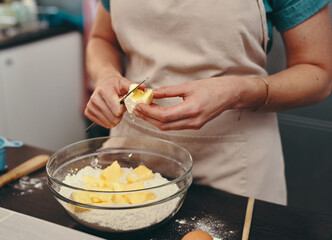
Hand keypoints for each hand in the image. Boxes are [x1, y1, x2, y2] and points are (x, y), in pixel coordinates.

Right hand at [84, 73, 132, 127]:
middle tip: (119, 107)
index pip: (117, 111)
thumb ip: (134, 87)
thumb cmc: (115, 84)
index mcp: (104, 91)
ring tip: (114, 108)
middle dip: (119, 114)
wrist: (104, 82)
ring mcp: (90, 106)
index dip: (124, 109)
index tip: (124, 103)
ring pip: (108, 122)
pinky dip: (107, 120)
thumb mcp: (125, 82)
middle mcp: (95, 99)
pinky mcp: (88, 112)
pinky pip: (102, 123)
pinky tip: (108, 112)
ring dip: (114, 118)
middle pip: (113, 118)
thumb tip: (144, 88)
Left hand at [133, 76, 254, 130]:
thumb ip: (169, 91)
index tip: (139, 105)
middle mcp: (192, 121)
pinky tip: (156, 113)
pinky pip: (174, 126)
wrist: (230, 94)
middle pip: (164, 125)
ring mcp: (194, 125)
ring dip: (154, 121)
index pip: (164, 116)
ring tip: (143, 111)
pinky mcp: (194, 125)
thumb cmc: (212, 87)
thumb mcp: (189, 85)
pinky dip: (163, 121)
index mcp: (192, 110)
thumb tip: (152, 92)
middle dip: (148, 118)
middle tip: (136, 109)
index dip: (149, 112)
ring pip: (168, 128)